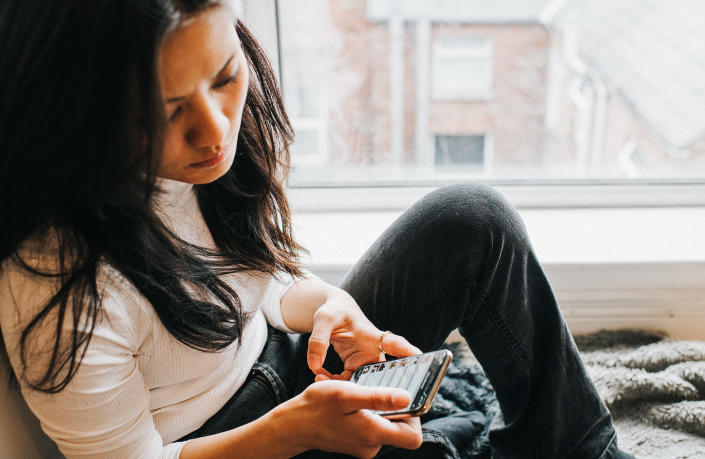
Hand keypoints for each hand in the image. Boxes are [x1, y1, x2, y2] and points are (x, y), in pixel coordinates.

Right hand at [273, 380, 422, 457]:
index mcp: (373, 434)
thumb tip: (407, 398)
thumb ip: (378, 397)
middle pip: (401, 430)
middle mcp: (371, 445)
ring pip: (385, 425)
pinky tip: (351, 401)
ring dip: (378, 407)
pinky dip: (367, 412)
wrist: (292, 425)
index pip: (413, 437)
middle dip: (394, 406)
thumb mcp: (347, 394)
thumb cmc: (317, 407)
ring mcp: (364, 445)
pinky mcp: (356, 442)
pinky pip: (372, 426)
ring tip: (359, 393)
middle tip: (378, 387)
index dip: (416, 418)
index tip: (404, 397)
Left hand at [307, 290, 421, 380]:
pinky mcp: (355, 369)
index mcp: (372, 335)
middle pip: (383, 374)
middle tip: (358, 397)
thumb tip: (314, 365)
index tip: (419, 358)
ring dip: (344, 386)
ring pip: (363, 383)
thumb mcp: (323, 319)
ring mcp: (366, 362)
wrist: (333, 315)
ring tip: (319, 378)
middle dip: (374, 388)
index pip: (394, 344)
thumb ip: (318, 339)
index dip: (407, 352)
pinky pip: (348, 383)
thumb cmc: (333, 312)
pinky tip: (319, 375)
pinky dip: (334, 383)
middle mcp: (374, 351)